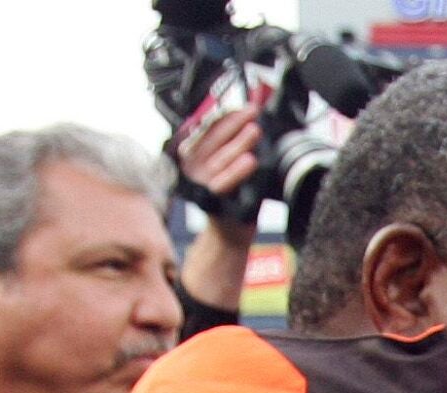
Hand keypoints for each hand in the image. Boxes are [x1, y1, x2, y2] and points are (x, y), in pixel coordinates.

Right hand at [175, 100, 262, 220]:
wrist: (229, 232)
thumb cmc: (232, 196)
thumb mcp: (228, 165)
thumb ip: (230, 144)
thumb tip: (248, 117)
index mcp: (192, 155)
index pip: (207, 130)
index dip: (225, 117)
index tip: (242, 106)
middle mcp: (192, 168)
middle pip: (212, 141)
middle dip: (233, 124)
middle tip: (252, 112)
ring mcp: (198, 184)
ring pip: (218, 160)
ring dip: (238, 143)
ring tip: (254, 130)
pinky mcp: (208, 201)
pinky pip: (223, 183)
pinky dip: (237, 172)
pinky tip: (250, 160)